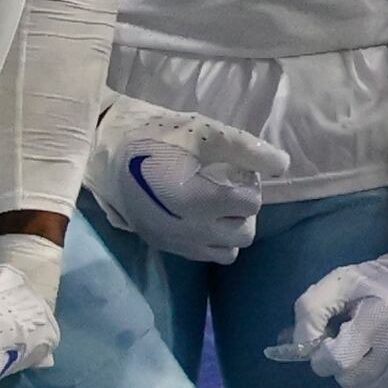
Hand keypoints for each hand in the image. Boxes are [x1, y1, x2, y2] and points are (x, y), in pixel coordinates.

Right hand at [88, 100, 287, 263]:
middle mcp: (192, 230)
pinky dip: (210, 240)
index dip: (249, 180)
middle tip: (226, 183)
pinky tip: (197, 214)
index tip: (233, 165)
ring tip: (214, 202)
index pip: (252, 202)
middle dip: (243, 207)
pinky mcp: (163, 245)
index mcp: (203, 200)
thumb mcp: (205, 131)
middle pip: (245, 231)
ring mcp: (177, 242)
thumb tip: (283, 163)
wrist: (105, 148)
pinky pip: (203, 255)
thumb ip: (247, 149)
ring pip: (228, 250)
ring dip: (229, 228)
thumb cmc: (156, 134)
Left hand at [269, 176, 387, 387]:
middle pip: (347, 380)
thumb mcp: (340, 282)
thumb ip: (311, 310)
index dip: (323, 354)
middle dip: (340, 364)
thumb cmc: (381, 284)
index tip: (332, 340)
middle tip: (353, 344)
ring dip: (356, 379)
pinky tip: (381, 371)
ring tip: (369, 354)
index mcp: (382, 318)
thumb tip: (300, 347)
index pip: (335, 361)